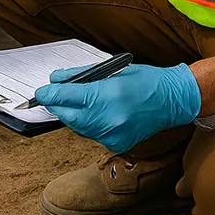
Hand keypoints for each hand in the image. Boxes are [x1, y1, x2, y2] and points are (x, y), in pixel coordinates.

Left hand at [33, 62, 201, 153]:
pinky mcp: (116, 143)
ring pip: (78, 127)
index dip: (50, 94)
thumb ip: (81, 75)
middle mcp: (109, 117)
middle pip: (68, 116)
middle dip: (57, 107)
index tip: (41, 92)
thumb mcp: (112, 70)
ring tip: (73, 104)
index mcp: (107, 95)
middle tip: (52, 98)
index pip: (67, 97)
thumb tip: (58, 79)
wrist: (172, 99)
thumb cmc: (146, 80)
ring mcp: (113, 134)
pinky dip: (87, 125)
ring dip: (71, 116)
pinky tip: (92, 114)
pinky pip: (92, 135)